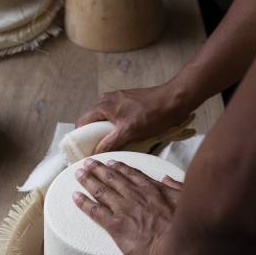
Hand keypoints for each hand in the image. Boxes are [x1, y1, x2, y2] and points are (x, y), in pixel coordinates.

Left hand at [73, 158, 182, 254]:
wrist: (179, 248)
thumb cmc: (188, 228)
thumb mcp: (187, 200)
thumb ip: (176, 187)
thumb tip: (168, 177)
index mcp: (153, 190)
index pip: (133, 175)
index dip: (120, 168)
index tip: (111, 163)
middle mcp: (136, 195)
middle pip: (112, 178)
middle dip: (98, 169)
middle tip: (87, 163)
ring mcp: (125, 209)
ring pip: (101, 190)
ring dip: (88, 180)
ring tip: (78, 173)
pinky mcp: (116, 225)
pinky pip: (95, 211)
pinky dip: (83, 202)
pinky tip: (75, 196)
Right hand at [76, 84, 190, 152]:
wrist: (175, 100)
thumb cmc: (153, 113)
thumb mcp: (129, 132)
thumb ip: (110, 143)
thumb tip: (95, 154)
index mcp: (103, 105)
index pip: (82, 123)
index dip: (80, 139)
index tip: (84, 152)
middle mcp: (107, 100)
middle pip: (93, 123)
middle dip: (95, 138)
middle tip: (100, 152)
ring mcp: (118, 100)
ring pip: (106, 121)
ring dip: (108, 134)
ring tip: (115, 146)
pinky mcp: (129, 103)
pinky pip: (116, 118)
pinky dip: (118, 128)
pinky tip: (126, 137)